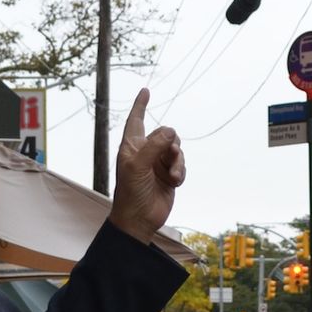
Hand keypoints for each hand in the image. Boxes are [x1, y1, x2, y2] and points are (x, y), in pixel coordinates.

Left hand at [109, 89, 184, 244]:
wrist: (138, 220)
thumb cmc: (130, 192)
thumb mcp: (138, 166)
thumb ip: (154, 145)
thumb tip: (171, 130)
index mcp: (131, 147)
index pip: (136, 121)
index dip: (140, 106)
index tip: (145, 91)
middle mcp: (145, 153)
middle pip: (165, 135)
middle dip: (170, 143)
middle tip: (170, 153)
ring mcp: (157, 165)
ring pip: (176, 150)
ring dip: (177, 161)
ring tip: (172, 175)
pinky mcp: (169, 176)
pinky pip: (181, 165)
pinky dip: (180, 172)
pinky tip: (175, 182)